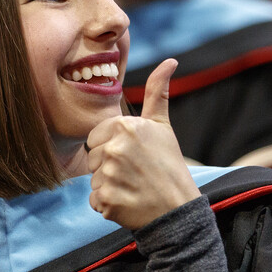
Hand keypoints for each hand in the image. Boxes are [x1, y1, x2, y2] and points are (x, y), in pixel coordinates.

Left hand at [87, 59, 200, 229]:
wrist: (178, 209)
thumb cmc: (169, 165)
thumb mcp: (162, 126)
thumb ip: (157, 92)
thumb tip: (170, 61)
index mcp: (125, 126)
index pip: (96, 137)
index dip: (112, 148)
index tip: (134, 157)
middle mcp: (115, 148)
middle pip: (93, 157)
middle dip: (109, 167)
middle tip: (135, 173)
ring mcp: (109, 175)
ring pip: (93, 179)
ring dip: (108, 186)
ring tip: (133, 188)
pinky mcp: (106, 200)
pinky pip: (94, 200)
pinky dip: (108, 204)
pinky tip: (128, 201)